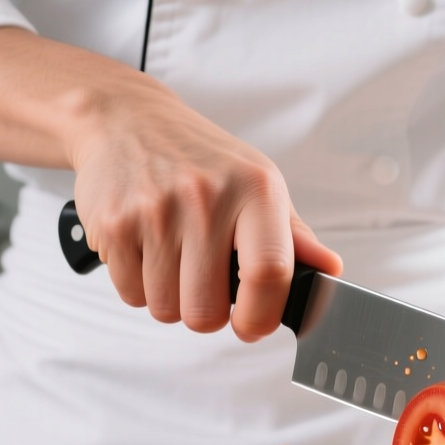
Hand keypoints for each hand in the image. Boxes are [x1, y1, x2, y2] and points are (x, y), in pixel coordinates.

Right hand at [0, 28, 340, 338]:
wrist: (126, 120)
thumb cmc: (200, 158)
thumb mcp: (258, 183)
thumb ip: (294, 237)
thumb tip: (330, 272)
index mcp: (256, 188)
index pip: (268, 274)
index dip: (260, 317)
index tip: (251, 324)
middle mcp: (206, 196)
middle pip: (206, 310)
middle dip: (205, 312)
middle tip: (205, 282)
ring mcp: (156, 211)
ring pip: (166, 309)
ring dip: (170, 297)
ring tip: (173, 256)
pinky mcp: (113, 224)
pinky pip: (130, 296)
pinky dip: (139, 286)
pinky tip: (146, 249)